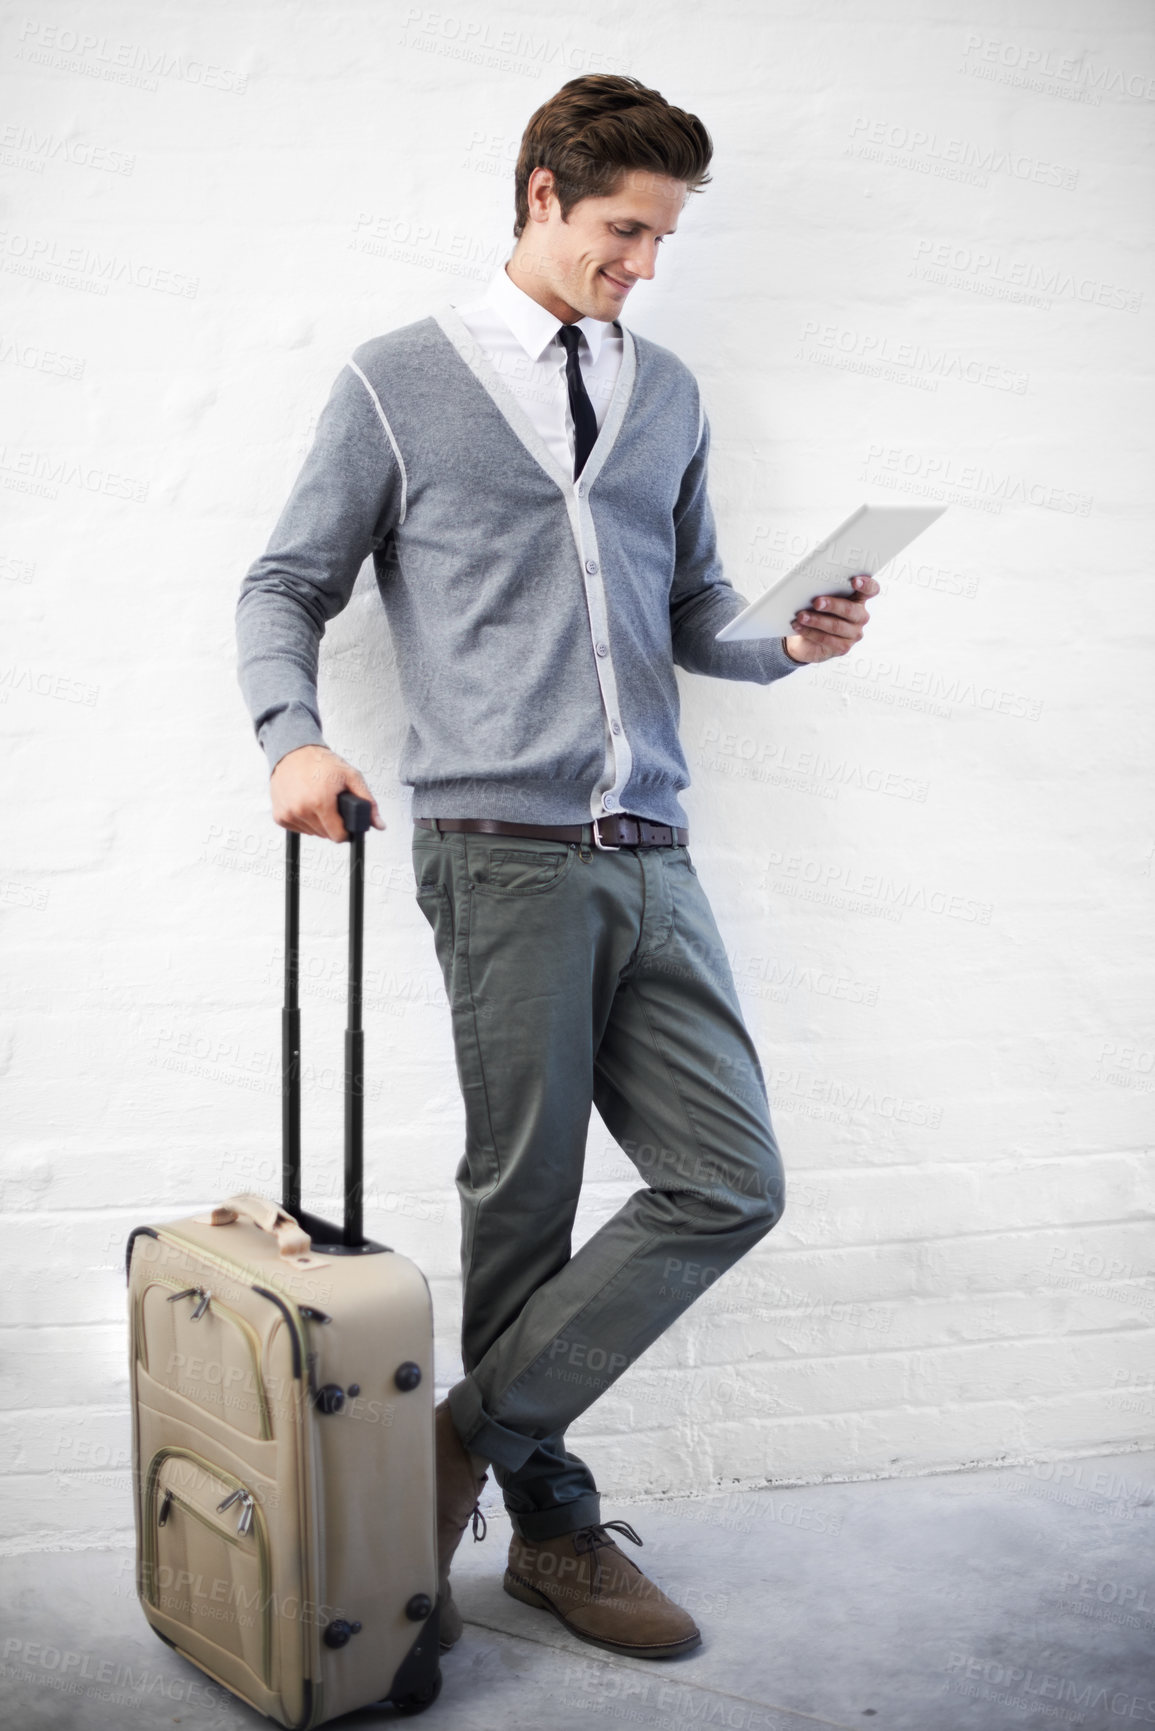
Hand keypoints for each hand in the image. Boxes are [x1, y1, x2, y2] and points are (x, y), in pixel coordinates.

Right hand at [269, 744, 384, 842]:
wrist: (293, 752)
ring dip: (318, 822)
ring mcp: (288, 814)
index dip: (346, 831)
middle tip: (332, 804)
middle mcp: (301, 809)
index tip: (346, 821)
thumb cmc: (322, 763)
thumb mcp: (351, 776)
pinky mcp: (279, 816)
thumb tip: (379, 825)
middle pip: (326, 835)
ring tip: (318, 801)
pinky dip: (304, 820)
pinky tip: (306, 804)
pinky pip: (298, 829)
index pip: (338, 836)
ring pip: (312, 833)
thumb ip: (368, 802)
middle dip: (333, 823)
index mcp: (320, 802)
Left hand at [784, 573, 879, 664]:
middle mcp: (860, 616)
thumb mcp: (821, 598)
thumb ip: (823, 590)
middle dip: (832, 605)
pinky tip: (799, 627)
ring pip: (836, 626)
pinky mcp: (843, 647)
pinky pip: (827, 639)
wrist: (806, 638)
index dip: (866, 585)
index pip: (871, 590)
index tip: (854, 581)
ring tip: (801, 616)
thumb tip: (810, 586)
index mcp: (859, 599)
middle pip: (850, 609)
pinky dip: (810, 632)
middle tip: (816, 602)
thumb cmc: (816, 612)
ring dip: (816, 620)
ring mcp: (854, 633)